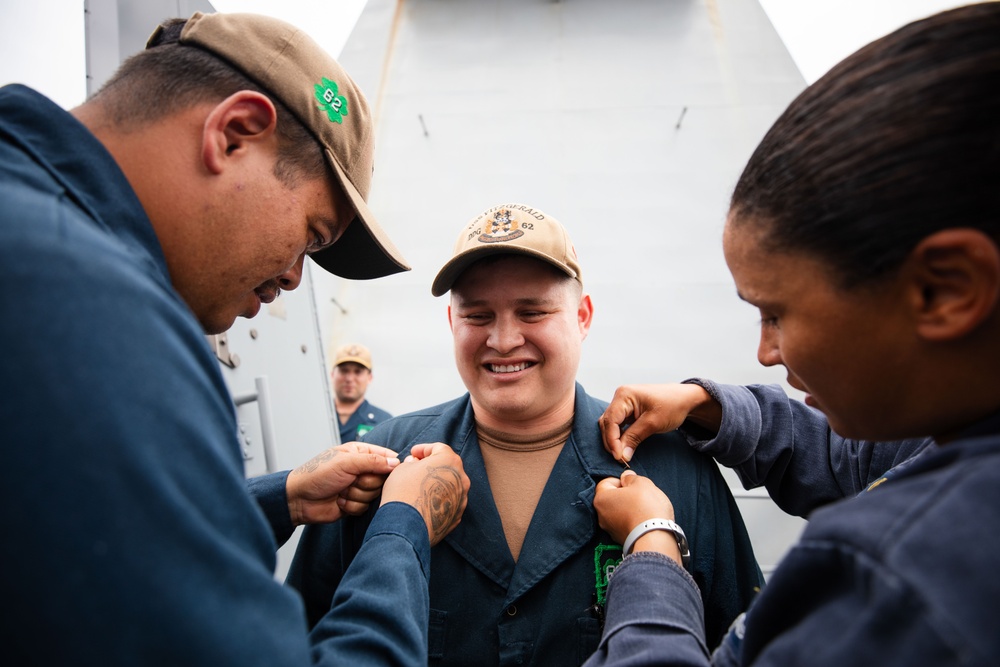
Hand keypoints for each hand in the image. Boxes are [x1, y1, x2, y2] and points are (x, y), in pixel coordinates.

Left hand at [286, 442, 400, 525]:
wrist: (299, 499)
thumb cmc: (317, 474)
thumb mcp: (346, 462)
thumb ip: (372, 461)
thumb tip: (396, 463)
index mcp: (360, 453)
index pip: (387, 457)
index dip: (390, 465)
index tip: (386, 471)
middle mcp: (361, 469)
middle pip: (382, 479)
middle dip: (366, 483)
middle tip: (350, 480)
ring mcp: (358, 486)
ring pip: (374, 494)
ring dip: (356, 494)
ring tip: (341, 490)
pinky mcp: (355, 502)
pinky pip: (365, 507)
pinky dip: (351, 505)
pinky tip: (339, 501)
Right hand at [381, 443, 469, 546]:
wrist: (406, 527)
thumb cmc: (403, 492)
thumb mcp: (402, 468)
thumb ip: (413, 462)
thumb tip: (416, 463)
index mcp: (449, 461)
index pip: (438, 448)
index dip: (424, 449)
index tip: (413, 453)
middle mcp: (461, 478)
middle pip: (447, 466)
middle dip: (432, 465)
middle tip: (416, 468)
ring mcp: (462, 498)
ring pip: (450, 485)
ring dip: (437, 483)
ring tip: (420, 487)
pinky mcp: (458, 515)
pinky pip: (449, 502)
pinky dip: (439, 499)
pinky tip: (426, 502)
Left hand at [594, 471, 681, 563]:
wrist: (655, 537)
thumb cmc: (646, 507)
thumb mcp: (642, 483)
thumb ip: (631, 478)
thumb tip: (626, 477)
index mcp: (601, 499)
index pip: (606, 482)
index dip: (621, 480)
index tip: (633, 484)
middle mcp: (601, 515)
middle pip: (612, 498)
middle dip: (626, 495)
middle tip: (641, 495)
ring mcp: (610, 529)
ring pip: (619, 512)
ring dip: (629, 508)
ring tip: (645, 508)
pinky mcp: (620, 539)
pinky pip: (625, 524)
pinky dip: (633, 520)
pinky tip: (645, 520)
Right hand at [599, 383, 720, 462]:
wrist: (684, 399)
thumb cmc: (672, 405)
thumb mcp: (653, 422)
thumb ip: (634, 437)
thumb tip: (621, 455)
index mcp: (624, 395)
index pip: (610, 420)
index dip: (612, 440)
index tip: (618, 456)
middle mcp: (620, 397)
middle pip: (607, 422)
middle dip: (611, 441)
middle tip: (620, 458)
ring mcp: (623, 404)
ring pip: (610, 425)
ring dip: (613, 440)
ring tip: (621, 454)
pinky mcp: (627, 411)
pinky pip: (617, 425)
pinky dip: (619, 436)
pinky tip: (624, 446)